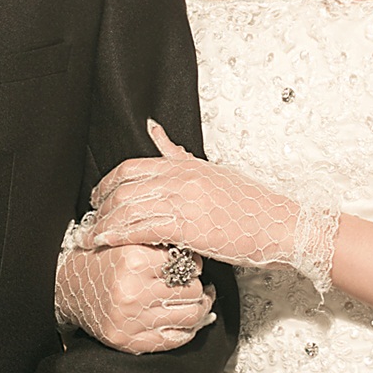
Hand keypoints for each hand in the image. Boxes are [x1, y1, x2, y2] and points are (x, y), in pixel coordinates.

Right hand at [55, 221, 215, 353]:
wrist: (66, 287)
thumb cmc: (100, 262)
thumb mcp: (128, 242)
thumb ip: (160, 245)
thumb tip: (197, 261)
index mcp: (134, 260)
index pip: (186, 264)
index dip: (192, 265)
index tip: (188, 266)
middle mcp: (132, 292)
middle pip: (191, 291)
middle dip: (195, 287)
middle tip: (191, 284)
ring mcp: (131, 320)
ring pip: (189, 316)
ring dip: (198, 309)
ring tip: (196, 302)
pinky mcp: (129, 341)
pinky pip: (174, 339)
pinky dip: (187, 330)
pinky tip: (184, 321)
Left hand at [88, 120, 338, 290]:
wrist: (282, 225)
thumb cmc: (253, 205)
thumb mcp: (213, 172)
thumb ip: (178, 154)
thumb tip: (154, 129)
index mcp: (185, 165)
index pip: (133, 167)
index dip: (108, 183)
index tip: (98, 198)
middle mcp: (181, 178)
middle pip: (125, 187)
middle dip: (101, 206)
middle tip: (90, 222)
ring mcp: (185, 201)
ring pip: (130, 208)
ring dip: (104, 224)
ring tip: (90, 238)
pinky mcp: (190, 226)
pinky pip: (144, 228)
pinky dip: (120, 235)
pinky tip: (107, 243)